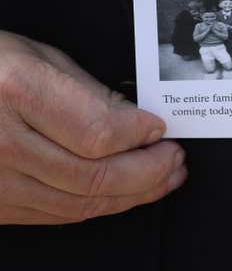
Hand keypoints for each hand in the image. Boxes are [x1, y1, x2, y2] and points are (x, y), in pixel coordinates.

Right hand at [0, 31, 185, 224]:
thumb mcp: (34, 55)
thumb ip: (86, 90)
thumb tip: (136, 121)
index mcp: (14, 88)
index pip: (97, 131)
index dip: (139, 135)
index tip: (162, 128)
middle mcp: (0, 141)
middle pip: (93, 175)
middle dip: (147, 173)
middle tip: (175, 160)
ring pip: (78, 203)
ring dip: (131, 195)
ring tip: (162, 179)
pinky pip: (54, 215)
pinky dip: (95, 206)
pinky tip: (121, 194)